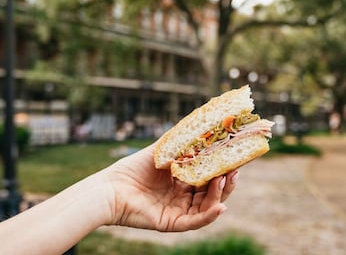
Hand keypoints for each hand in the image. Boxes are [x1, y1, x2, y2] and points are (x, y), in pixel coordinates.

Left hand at [103, 142, 237, 231]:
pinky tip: (219, 206)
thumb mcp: (162, 151)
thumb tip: (200, 123)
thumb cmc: (132, 168)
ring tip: (225, 180)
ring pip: (207, 207)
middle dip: (225, 183)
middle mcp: (182, 197)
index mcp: (181, 182)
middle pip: (212, 193)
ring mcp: (177, 211)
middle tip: (235, 170)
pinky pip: (194, 222)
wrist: (110, 187)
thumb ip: (180, 140)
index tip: (234, 158)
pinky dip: (208, 216)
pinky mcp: (171, 223)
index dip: (222, 169)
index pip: (208, 178)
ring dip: (219, 195)